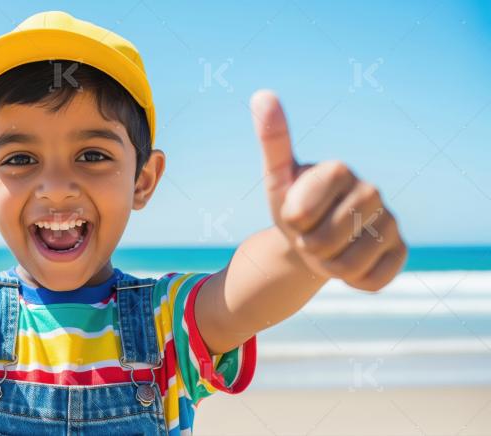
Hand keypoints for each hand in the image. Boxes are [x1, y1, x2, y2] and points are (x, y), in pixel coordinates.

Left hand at [250, 90, 406, 290]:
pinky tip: (350, 260)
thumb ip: (272, 140)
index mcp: (338, 169)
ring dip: (326, 265)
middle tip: (308, 233)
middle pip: (322, 242)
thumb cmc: (292, 206)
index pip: (300, 213)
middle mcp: (370, 189)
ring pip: (346, 265)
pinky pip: (370, 280)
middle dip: (306, 246)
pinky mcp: (401, 250)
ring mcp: (390, 220)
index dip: (290, 221)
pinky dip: (351, 280)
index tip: (293, 211)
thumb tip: (261, 93)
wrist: (313, 239)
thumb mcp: (276, 179)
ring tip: (326, 248)